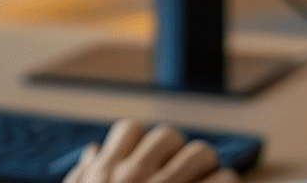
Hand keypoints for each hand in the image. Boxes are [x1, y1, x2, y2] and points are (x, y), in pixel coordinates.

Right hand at [62, 119, 242, 182]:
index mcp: (107, 173)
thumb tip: (92, 153)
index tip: (151, 161)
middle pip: (168, 135)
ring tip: (210, 181)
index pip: (131, 129)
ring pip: (201, 152)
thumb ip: (82, 177)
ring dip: (208, 167)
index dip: (143, 143)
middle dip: (179, 152)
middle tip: (187, 171)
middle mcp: (136, 177)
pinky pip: (224, 179)